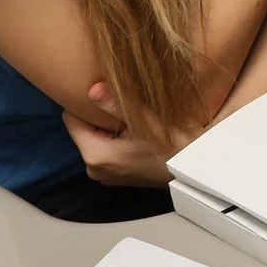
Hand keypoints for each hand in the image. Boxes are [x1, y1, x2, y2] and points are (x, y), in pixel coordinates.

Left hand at [62, 83, 184, 187]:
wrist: (195, 170)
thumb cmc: (175, 145)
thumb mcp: (147, 120)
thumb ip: (115, 104)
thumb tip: (91, 89)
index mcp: (95, 155)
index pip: (71, 119)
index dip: (84, 103)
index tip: (104, 94)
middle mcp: (93, 169)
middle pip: (83, 130)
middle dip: (97, 116)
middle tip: (121, 104)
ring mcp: (104, 175)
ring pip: (95, 139)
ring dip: (107, 127)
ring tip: (129, 117)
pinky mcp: (115, 177)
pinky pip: (105, 150)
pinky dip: (114, 140)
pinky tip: (134, 133)